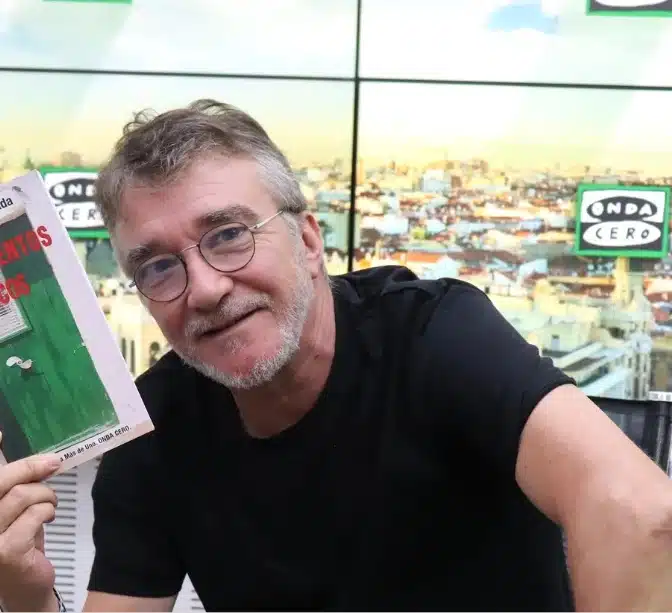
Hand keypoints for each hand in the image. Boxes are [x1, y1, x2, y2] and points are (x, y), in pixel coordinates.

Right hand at [0, 432, 61, 610]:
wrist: (25, 590)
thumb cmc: (17, 544)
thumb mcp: (11, 509)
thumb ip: (12, 483)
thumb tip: (11, 443)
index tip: (2, 432)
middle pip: (1, 480)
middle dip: (30, 467)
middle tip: (53, 463)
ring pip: (22, 495)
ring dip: (45, 495)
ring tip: (49, 504)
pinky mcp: (5, 552)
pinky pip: (35, 514)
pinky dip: (48, 512)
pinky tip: (47, 520)